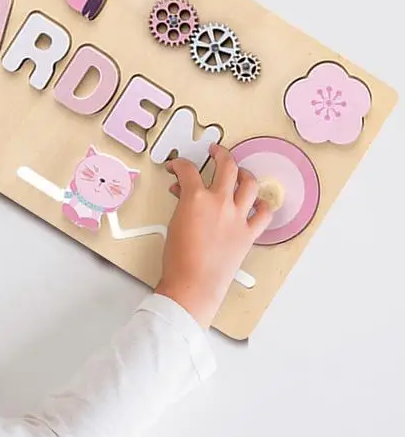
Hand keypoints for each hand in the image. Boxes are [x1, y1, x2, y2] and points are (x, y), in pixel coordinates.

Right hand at [155, 144, 272, 329]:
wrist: (194, 284)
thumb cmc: (179, 260)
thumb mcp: (173, 225)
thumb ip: (181, 204)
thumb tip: (184, 196)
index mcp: (196, 199)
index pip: (188, 170)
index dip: (180, 165)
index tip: (177, 167)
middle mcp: (220, 203)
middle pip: (227, 166)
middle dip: (220, 154)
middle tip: (215, 151)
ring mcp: (237, 217)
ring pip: (249, 184)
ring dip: (244, 174)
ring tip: (239, 172)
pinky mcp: (248, 233)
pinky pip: (264, 213)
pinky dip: (262, 205)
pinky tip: (257, 202)